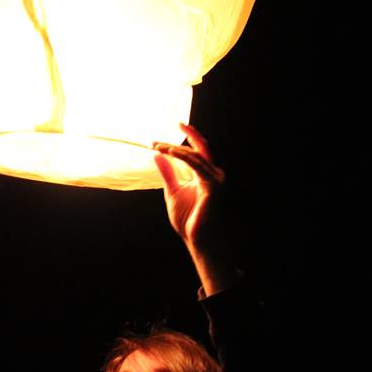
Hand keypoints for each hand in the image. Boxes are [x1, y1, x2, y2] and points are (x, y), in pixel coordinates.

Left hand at [153, 124, 224, 260]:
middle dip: (176, 142)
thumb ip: (168, 173)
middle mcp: (213, 174)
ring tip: (158, 147)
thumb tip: (157, 156)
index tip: (167, 132)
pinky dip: (183, 157)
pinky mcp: (213, 185)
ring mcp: (215, 179)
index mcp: (205, 174)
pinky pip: (197, 165)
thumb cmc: (188, 219)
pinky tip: (169, 152)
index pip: (197, 151)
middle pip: (197, 150)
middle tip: (155, 141)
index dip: (185, 139)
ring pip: (195, 156)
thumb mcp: (172, 192)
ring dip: (175, 149)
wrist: (198, 239)